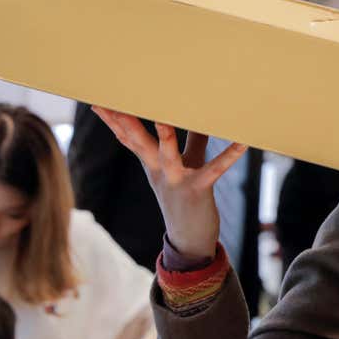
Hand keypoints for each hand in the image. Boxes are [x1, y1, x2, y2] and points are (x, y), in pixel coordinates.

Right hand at [91, 107, 246, 261]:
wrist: (190, 239)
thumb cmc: (187, 197)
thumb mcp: (186, 165)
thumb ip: (192, 140)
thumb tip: (199, 118)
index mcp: (152, 163)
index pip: (128, 138)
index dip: (113, 120)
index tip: (97, 100)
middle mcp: (159, 171)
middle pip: (139, 143)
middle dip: (125, 123)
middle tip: (112, 103)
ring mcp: (176, 181)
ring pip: (167, 155)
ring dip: (165, 136)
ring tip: (163, 117)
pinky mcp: (199, 190)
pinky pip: (214, 169)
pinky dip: (229, 156)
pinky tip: (242, 142)